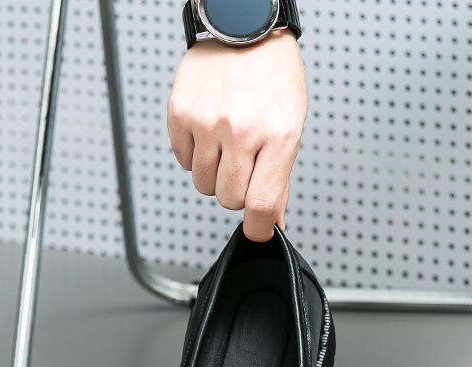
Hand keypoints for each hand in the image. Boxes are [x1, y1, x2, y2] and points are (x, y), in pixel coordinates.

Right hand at [167, 31, 306, 241]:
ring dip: (215, 174)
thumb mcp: (291, 129)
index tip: (257, 231)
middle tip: (245, 166)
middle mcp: (241, 130)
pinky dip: (196, 155)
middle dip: (237, 191)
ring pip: (204, 185)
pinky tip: (209, 132)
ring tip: (227, 145)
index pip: (261, 204)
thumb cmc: (274, 78)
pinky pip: (183, 161)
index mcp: (277, 137)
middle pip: (229, 199)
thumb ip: (280, 179)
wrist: (245, 30)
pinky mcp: (180, 113)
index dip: (258, 228)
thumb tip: (272, 220)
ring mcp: (207, 121)